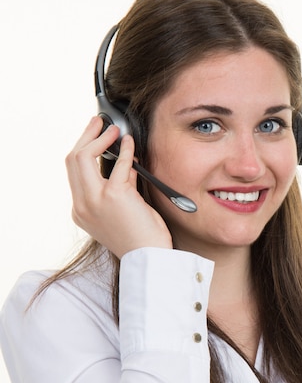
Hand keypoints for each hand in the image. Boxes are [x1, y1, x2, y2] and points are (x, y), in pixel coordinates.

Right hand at [66, 117, 172, 257]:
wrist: (149, 258)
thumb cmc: (140, 240)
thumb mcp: (122, 212)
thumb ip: (120, 188)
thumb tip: (125, 166)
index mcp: (81, 212)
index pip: (74, 173)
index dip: (83, 151)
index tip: (93, 138)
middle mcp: (81, 206)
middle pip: (72, 160)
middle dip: (85, 137)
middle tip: (97, 124)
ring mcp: (94, 200)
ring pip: (82, 157)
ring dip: (97, 138)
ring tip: (111, 129)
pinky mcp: (113, 196)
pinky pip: (117, 164)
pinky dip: (124, 149)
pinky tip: (130, 142)